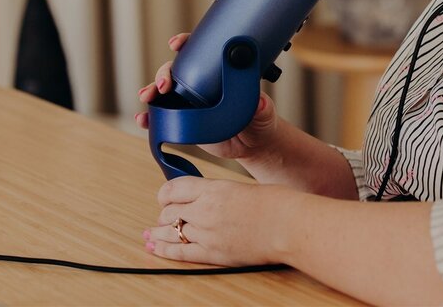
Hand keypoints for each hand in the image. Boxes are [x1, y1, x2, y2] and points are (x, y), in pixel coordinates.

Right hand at [135, 33, 281, 161]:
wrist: (252, 144)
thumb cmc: (260, 119)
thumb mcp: (264, 110)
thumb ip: (263, 106)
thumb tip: (260, 102)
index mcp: (218, 73)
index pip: (199, 52)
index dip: (186, 44)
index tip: (176, 44)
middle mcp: (200, 84)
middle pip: (175, 70)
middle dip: (164, 73)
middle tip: (165, 84)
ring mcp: (188, 102)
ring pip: (163, 92)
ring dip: (151, 91)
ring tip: (147, 97)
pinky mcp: (182, 121)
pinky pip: (161, 117)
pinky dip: (149, 118)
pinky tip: (143, 120)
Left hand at [145, 177, 299, 265]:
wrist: (291, 225)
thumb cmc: (278, 203)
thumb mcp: (245, 188)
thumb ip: (223, 193)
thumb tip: (210, 199)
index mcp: (215, 189)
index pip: (175, 189)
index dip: (165, 194)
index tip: (164, 197)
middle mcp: (206, 210)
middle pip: (170, 211)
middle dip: (165, 214)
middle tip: (164, 217)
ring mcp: (208, 234)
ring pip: (171, 232)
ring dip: (160, 232)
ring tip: (151, 233)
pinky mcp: (214, 254)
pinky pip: (180, 253)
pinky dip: (164, 250)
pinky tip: (155, 247)